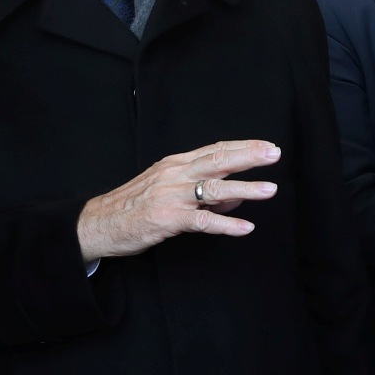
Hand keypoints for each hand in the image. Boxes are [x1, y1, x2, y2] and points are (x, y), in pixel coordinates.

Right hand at [76, 140, 279, 261]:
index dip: (243, 147)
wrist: (99, 223)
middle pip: (218, 160)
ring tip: (270, 190)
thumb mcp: (166, 190)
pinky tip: (246, 228)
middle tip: (274, 154)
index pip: (214, 150)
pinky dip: (226, 225)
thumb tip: (238, 197)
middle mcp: (175, 175)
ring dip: (245, 189)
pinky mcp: (167, 219)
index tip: (267, 145)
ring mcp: (171, 197)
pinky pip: (202, 222)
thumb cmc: (133, 206)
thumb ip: (202, 192)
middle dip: (249, 156)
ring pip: (214, 189)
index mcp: (175, 165)